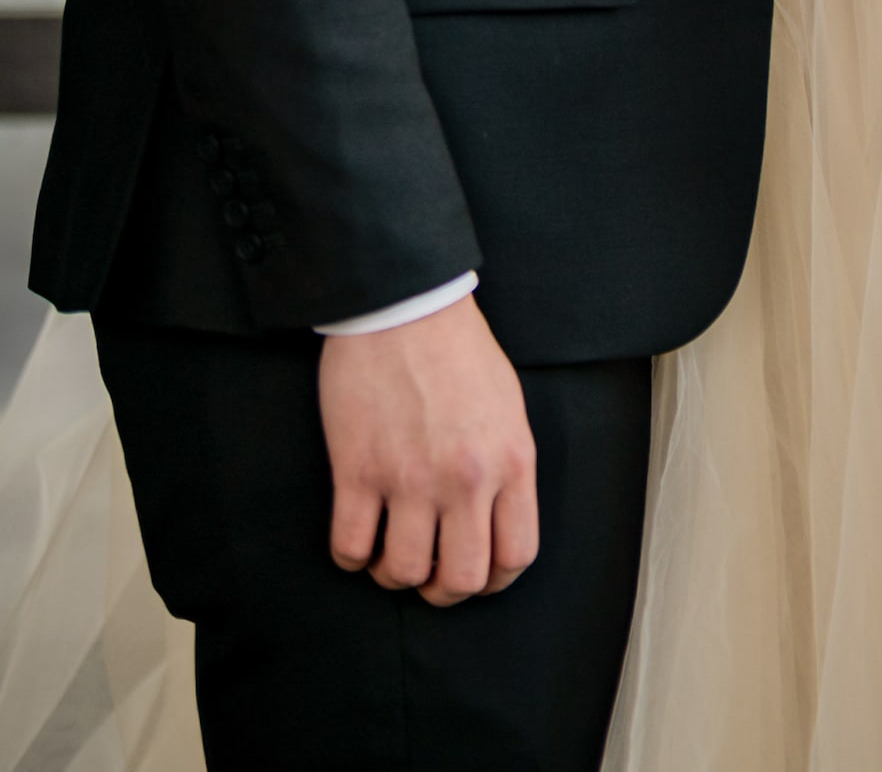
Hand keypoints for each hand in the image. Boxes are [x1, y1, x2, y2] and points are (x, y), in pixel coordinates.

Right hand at [320, 293, 537, 606]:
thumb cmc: (459, 351)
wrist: (406, 306)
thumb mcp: (508, 408)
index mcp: (510, 461)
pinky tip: (357, 537)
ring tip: (390, 552)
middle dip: (443, 590)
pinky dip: (352, 556)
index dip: (494, 580)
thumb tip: (496, 520)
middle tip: (429, 573)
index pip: (516, 555)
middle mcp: (465, 478)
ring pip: (404, 573)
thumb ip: (506, 467)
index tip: (476, 577)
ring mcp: (410, 478)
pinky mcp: (359, 470)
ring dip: (394, 573)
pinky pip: (351, 548)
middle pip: (461, 580)